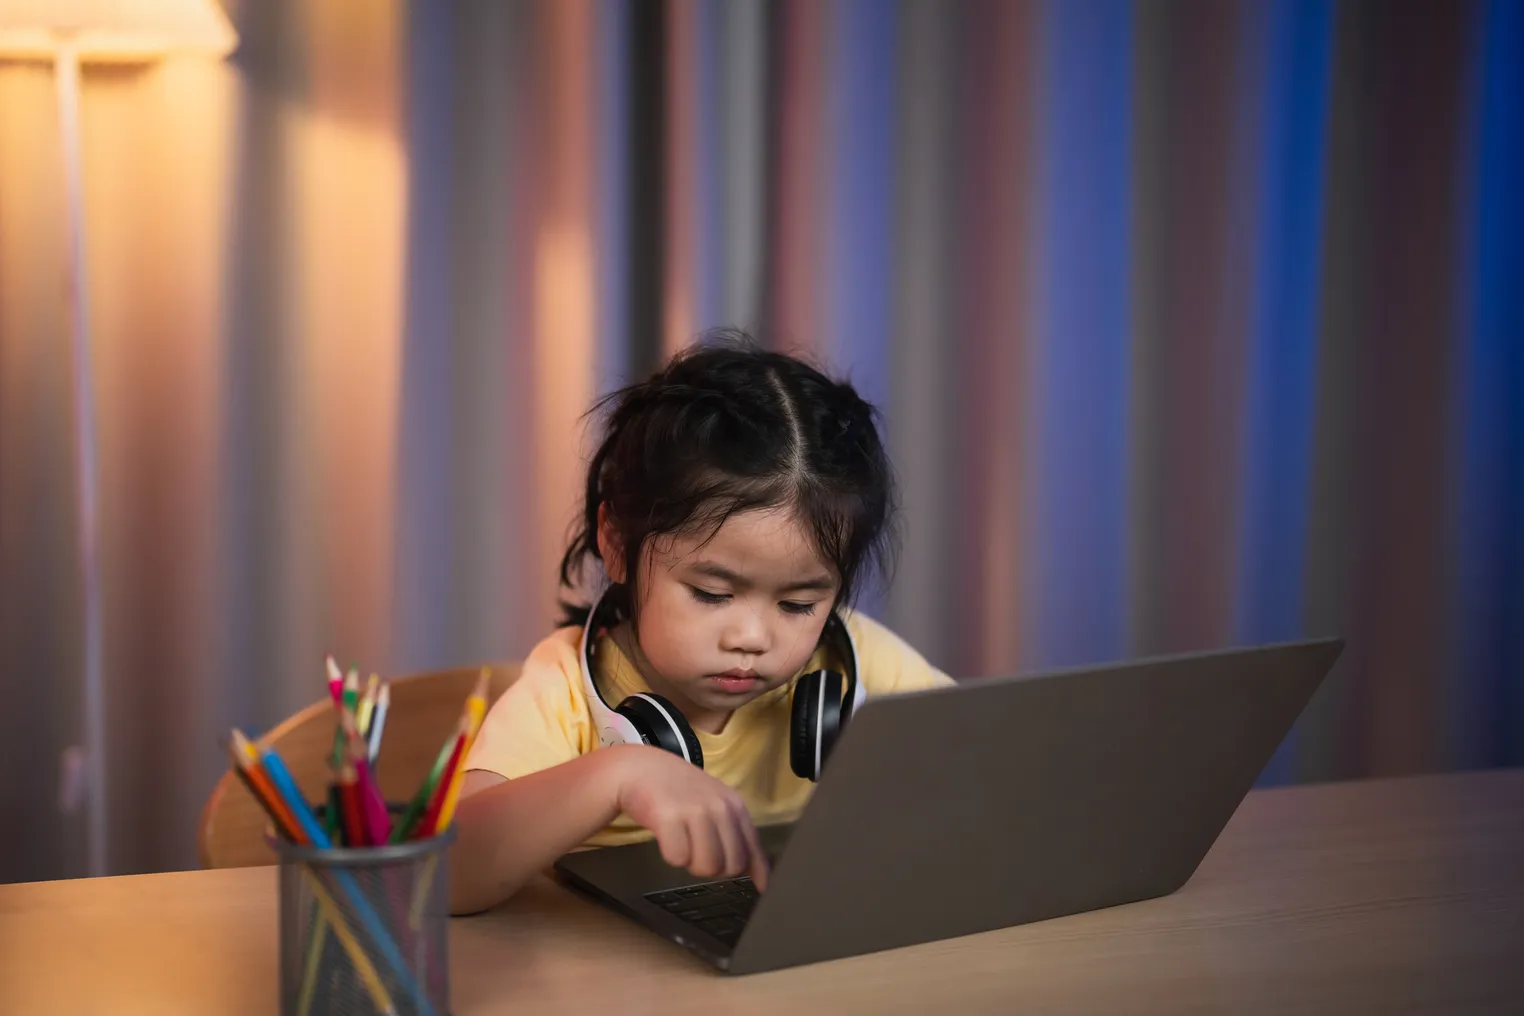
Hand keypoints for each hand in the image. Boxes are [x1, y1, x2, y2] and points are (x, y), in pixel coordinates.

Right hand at [606, 745, 768, 890]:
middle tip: (697, 851)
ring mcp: (696, 811)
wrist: (640, 768)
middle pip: (731, 866)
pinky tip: (666, 836)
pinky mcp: (670, 817)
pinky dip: (670, 855)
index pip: (753, 847)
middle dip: (714, 868)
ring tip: (682, 842)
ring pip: (707, 866)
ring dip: (691, 863)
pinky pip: (678, 859)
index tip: (760, 889)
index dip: (757, 873)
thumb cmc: (678, 791)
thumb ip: (734, 834)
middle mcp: (720, 807)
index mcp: (734, 805)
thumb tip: (760, 878)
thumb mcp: (713, 804)